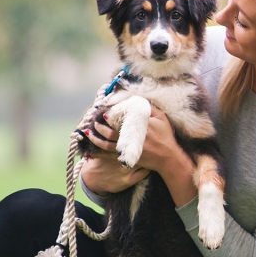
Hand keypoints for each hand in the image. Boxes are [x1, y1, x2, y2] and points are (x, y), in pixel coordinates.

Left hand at [83, 107, 198, 205]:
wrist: (167, 157)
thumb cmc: (165, 136)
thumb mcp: (161, 118)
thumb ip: (150, 107)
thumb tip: (138, 98)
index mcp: (139, 126)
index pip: (121, 119)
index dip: (111, 116)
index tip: (104, 113)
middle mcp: (132, 137)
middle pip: (111, 132)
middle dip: (100, 126)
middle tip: (94, 121)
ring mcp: (129, 148)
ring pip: (107, 144)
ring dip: (96, 138)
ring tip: (88, 133)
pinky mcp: (127, 157)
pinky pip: (110, 155)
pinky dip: (99, 153)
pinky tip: (91, 150)